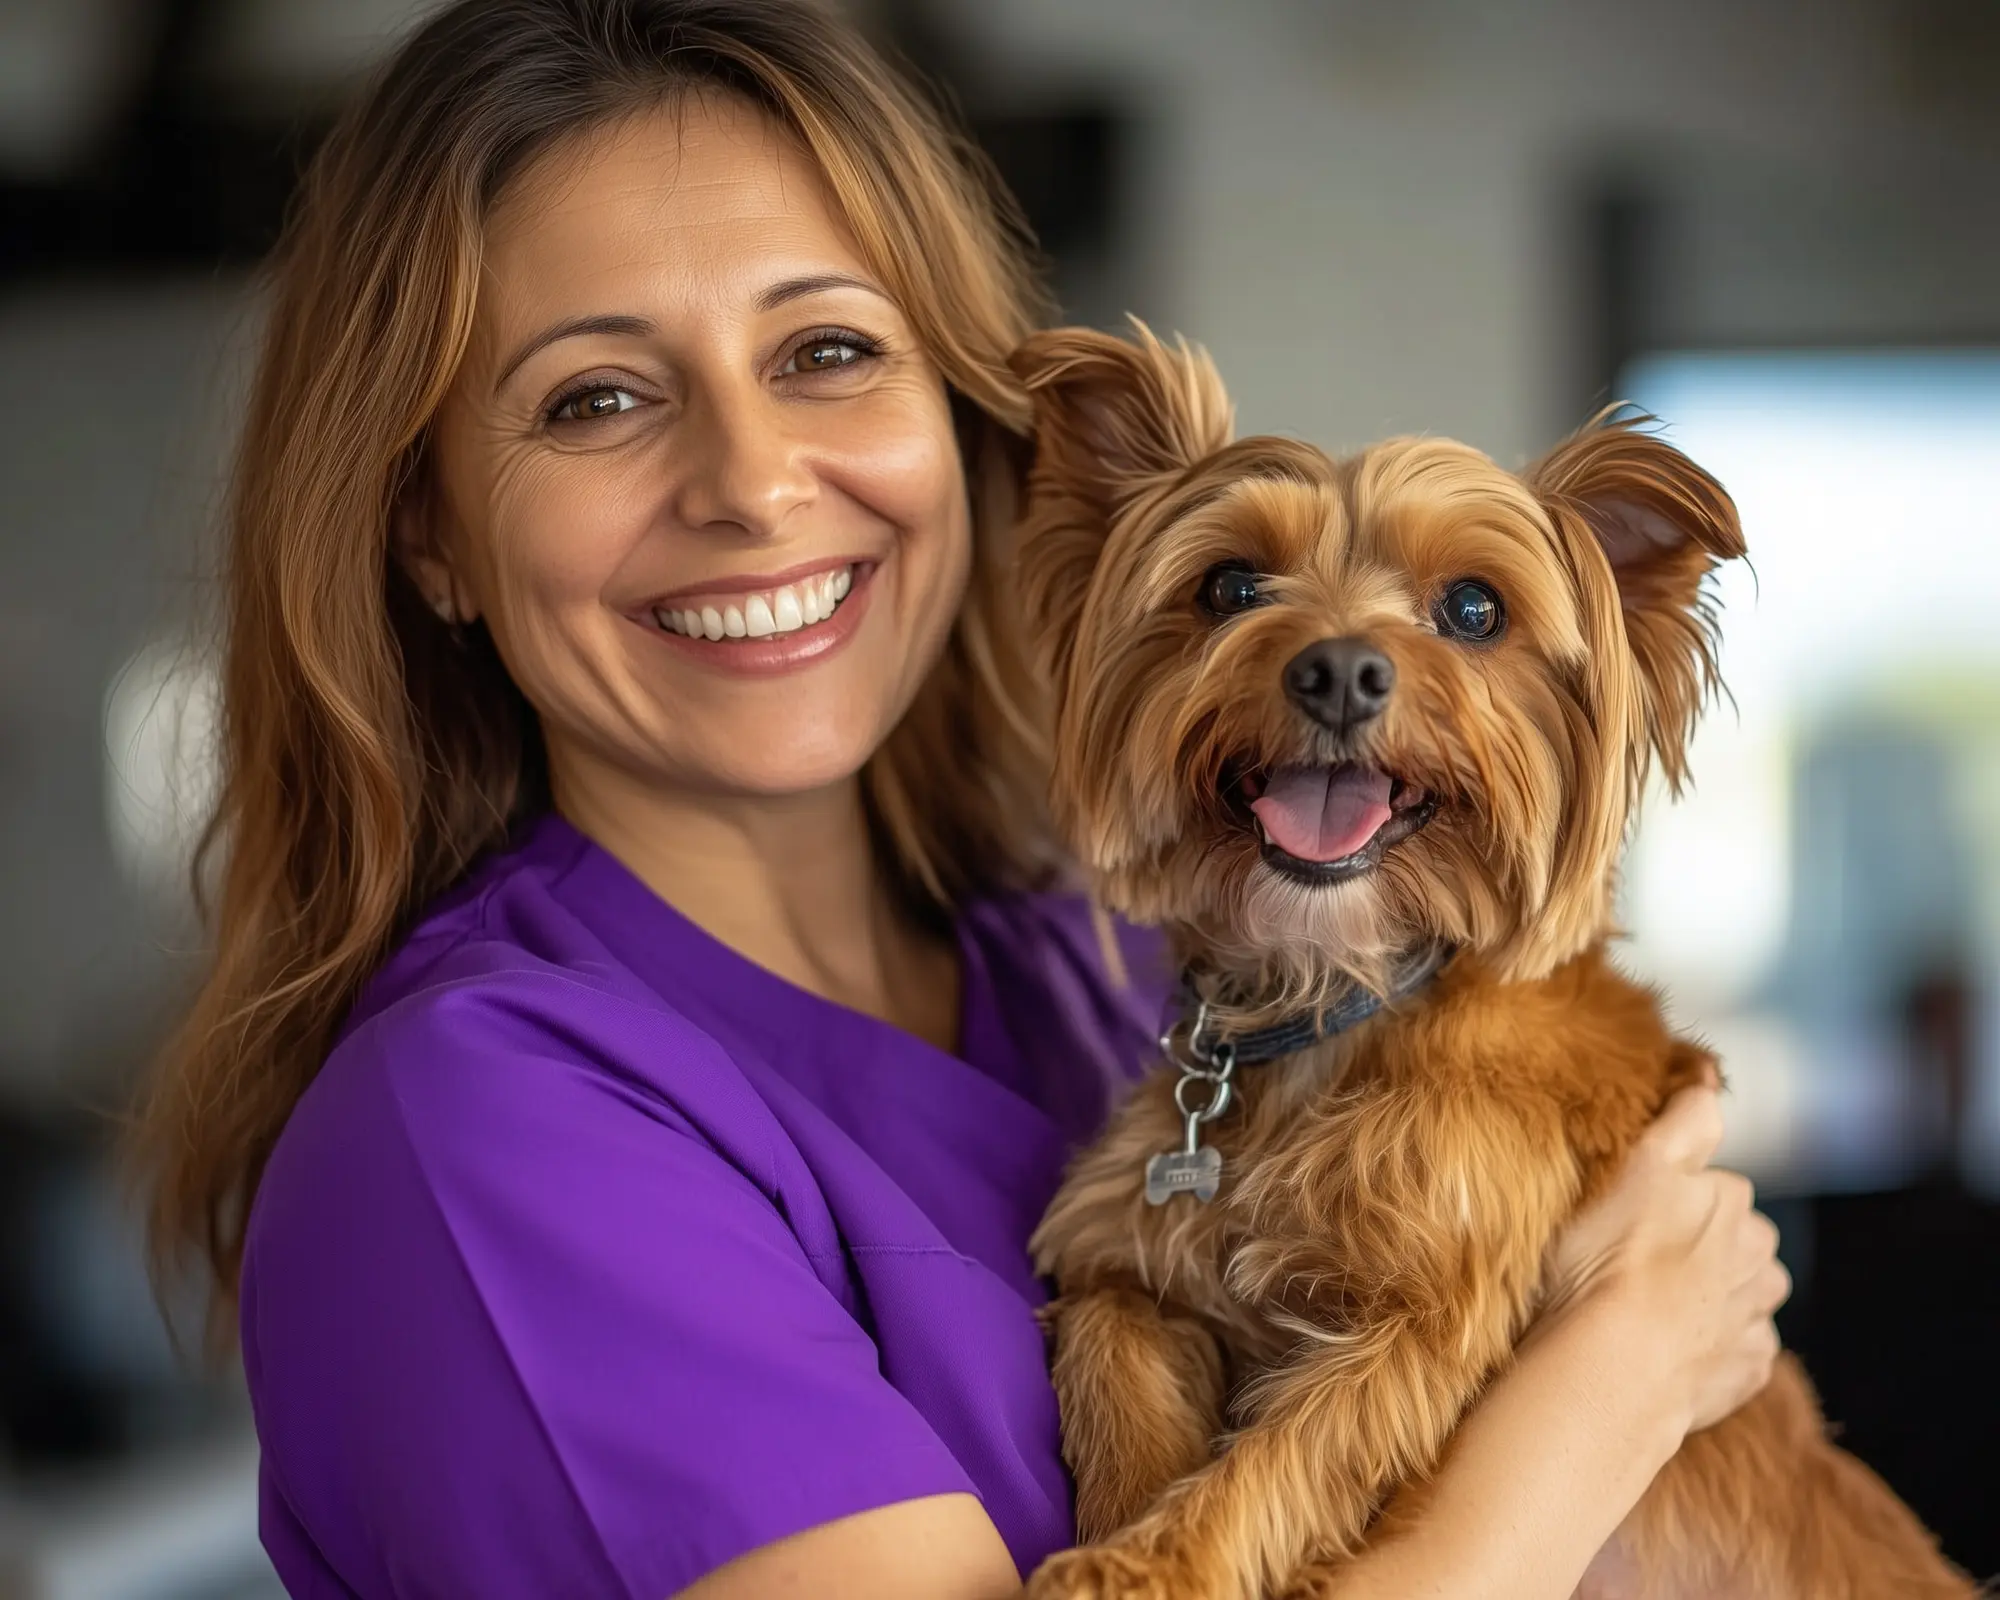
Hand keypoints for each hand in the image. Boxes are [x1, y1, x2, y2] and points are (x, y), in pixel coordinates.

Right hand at [1533, 1083, 1790, 1437]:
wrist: (1609, 1372)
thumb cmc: (1606, 1261)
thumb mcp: (1638, 1163)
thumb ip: (1686, 1120)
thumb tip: (1714, 1080)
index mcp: (1735, 1203)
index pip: (1715, 1182)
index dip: (1674, 1192)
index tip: (1634, 1208)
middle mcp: (1758, 1260)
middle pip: (1735, 1240)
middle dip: (1700, 1245)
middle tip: (1635, 1258)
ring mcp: (1752, 1323)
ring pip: (1741, 1295)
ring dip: (1711, 1297)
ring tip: (1652, 1305)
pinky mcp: (1744, 1376)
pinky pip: (1735, 1352)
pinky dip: (1709, 1348)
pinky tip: (1667, 1347)